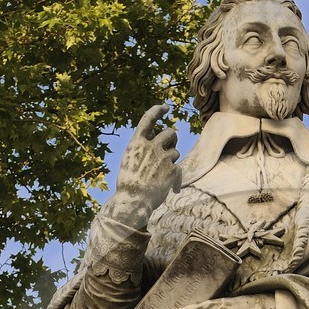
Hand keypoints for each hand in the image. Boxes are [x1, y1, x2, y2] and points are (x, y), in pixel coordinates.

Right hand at [113, 104, 178, 221]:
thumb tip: (154, 137)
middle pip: (170, 133)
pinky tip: (173, 189)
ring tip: (163, 174)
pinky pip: (179, 170)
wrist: (133, 201)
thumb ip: (141, 147)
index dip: (157, 111)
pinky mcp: (172, 170)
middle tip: (171, 146)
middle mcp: (151, 146)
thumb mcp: (129, 160)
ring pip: (175, 152)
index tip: (165, 107)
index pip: (148, 119)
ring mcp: (162, 157)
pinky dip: (177, 180)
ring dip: (172, 161)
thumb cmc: (129, 183)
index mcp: (137, 142)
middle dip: (172, 139)